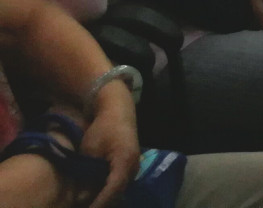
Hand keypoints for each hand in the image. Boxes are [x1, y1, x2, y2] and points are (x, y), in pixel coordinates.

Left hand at [80, 83, 138, 207]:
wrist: (117, 111)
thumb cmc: (102, 128)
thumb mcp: (90, 151)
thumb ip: (87, 175)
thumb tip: (81, 199)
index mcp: (125, 161)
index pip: (112, 190)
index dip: (99, 204)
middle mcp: (133, 168)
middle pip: (118, 194)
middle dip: (102, 204)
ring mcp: (134, 168)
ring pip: (119, 191)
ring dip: (105, 200)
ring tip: (89, 205)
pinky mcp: (130, 167)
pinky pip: (120, 185)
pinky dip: (108, 192)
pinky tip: (95, 198)